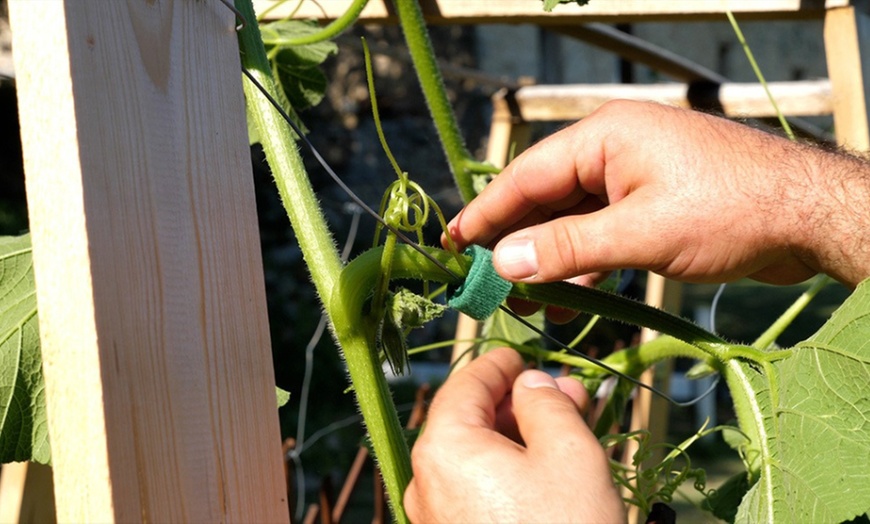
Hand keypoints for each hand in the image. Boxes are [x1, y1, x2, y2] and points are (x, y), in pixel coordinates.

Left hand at [404, 347, 624, 522]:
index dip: (496, 364)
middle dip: (516, 401)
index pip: (463, 385)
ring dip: (517, 434)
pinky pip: (477, 489)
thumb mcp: (569, 452)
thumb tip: (532, 384)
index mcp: (443, 448)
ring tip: (564, 424)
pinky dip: (508, 468)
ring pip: (476, 457)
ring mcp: (437, 518)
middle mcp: (427, 482)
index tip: (520, 355)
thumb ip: (546, 404)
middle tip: (560, 390)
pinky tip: (545, 465)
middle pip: (469, 421)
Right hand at [444, 100, 869, 287]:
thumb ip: (567, 247)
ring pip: (571, 220)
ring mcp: (633, 178)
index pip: (526, 175)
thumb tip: (503, 261)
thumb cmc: (733, 211)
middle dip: (513, 242)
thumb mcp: (642, 233)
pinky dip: (581, 263)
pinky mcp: (651, 205)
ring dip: (546, 259)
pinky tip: (566, 296)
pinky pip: (600, 233)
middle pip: (544, 198)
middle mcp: (612, 150)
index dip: (486, 213)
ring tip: (520, 300)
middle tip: (480, 280)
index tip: (451, 243)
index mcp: (604, 136)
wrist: (813, 216)